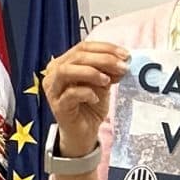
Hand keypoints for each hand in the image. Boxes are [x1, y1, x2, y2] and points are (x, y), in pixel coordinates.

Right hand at [44, 40, 129, 155]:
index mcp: (64, 62)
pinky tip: (96, 99)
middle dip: (103, 59)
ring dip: (91, 72)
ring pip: (67, 71)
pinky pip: (70, 94)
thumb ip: (108, 70)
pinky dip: (86, 93)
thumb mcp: (103, 83)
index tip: (125, 54)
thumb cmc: (90, 105)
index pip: (83, 47)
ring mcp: (53, 89)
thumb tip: (123, 60)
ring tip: (107, 80)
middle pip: (77, 57)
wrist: (84, 132)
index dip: (105, 48)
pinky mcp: (57, 106)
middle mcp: (54, 72)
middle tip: (122, 67)